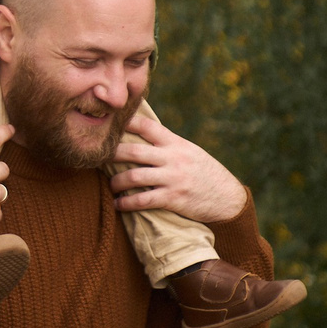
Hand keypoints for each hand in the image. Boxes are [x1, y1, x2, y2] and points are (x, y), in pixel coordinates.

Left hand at [110, 114, 248, 223]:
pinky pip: (143, 200)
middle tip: (98, 157)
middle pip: (133, 151)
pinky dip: (126, 203)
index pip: (147, 126)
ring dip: (116, 182)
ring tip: (110, 185)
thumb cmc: (206, 173)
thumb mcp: (190, 152)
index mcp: (175, 143)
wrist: (228, 198)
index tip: (108, 122)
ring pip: (134, 177)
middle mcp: (172, 158)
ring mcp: (172, 178)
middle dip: (112, 153)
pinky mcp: (173, 198)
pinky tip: (118, 205)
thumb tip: (145, 136)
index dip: (125, 122)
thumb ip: (168, 145)